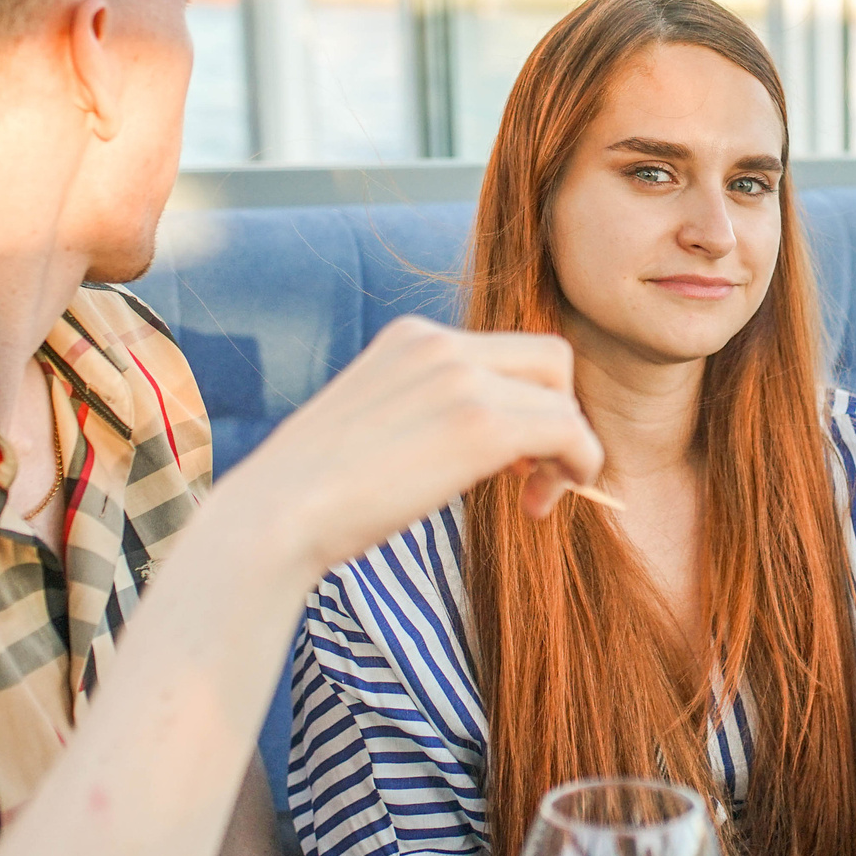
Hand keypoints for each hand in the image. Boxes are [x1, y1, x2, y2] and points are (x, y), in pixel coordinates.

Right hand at [227, 316, 602, 579]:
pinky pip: (571, 432)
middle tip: (534, 478)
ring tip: (536, 502)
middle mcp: (440, 345)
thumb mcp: (376, 426)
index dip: (527, 403)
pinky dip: (579, 466)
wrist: (276, 516)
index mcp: (413, 339)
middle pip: (551, 362)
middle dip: (558, 417)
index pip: (508, 352)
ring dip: (568, 454)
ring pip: (565, 401)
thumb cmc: (315, 494)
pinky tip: (543, 505)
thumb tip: (501, 446)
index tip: (513, 461)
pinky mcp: (481, 425)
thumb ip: (432, 415)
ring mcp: (461, 380)